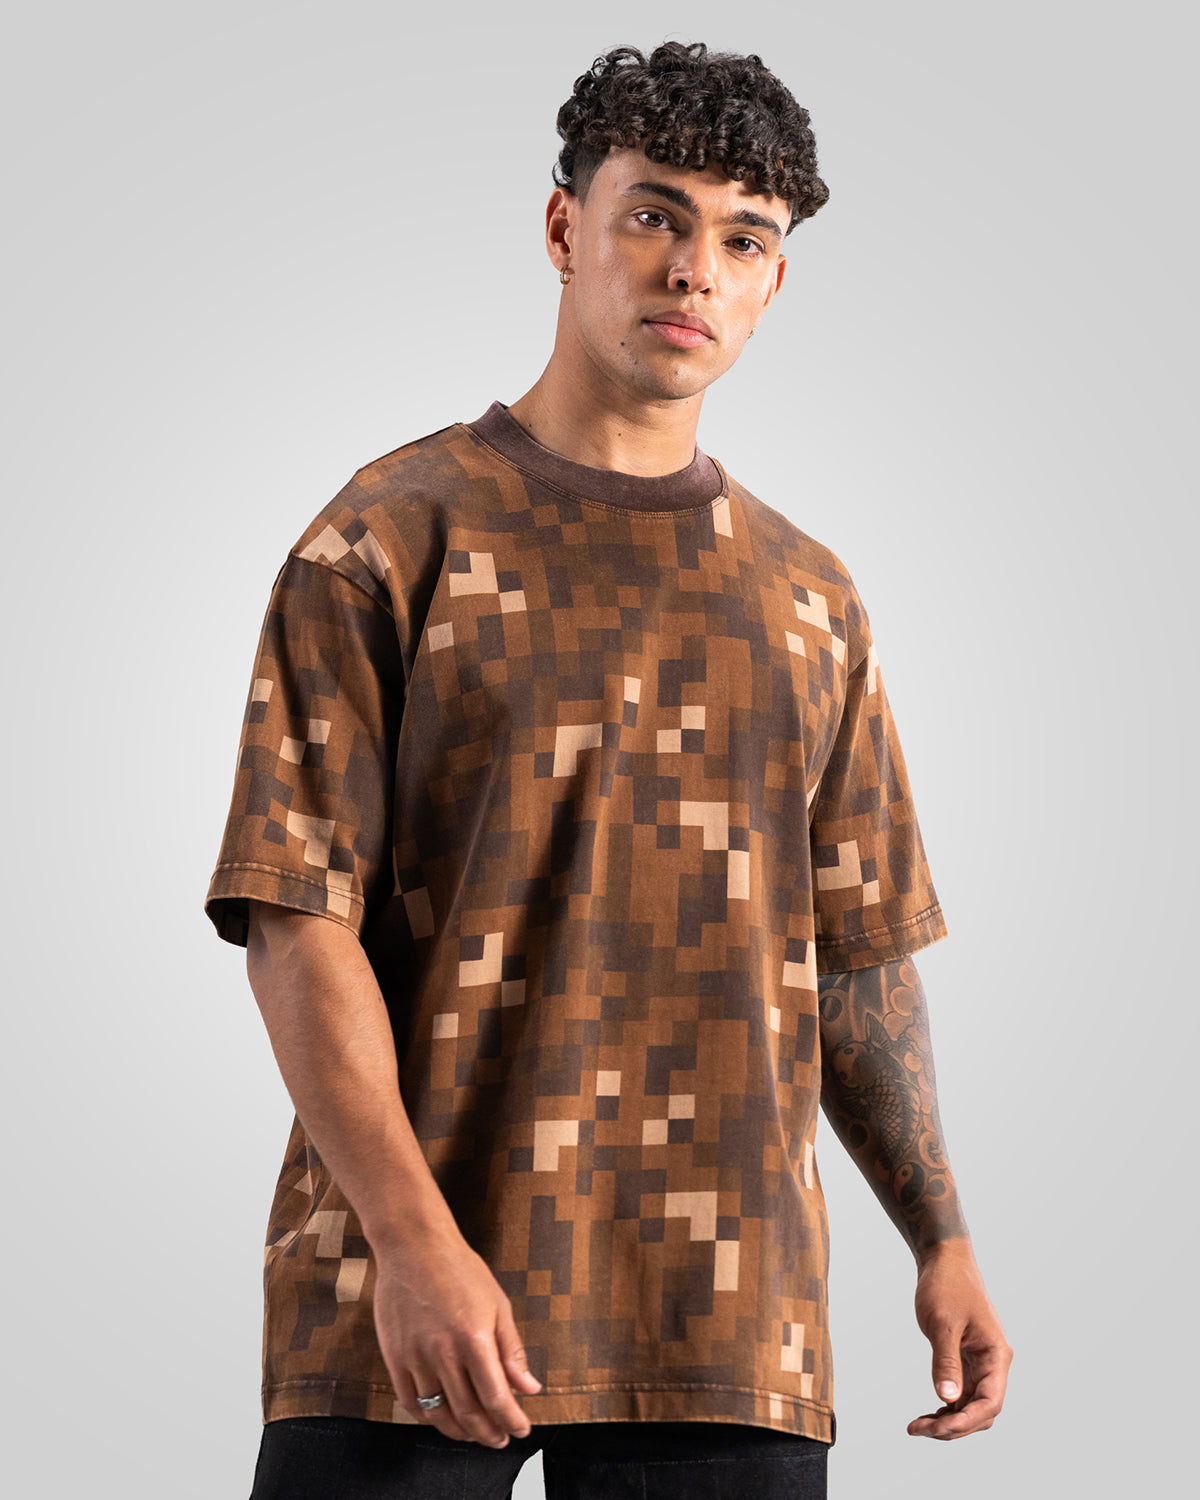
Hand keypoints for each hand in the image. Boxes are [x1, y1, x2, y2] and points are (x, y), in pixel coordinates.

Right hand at [371, 1225, 542, 1447]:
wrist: (413, 1246)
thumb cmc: (459, 1269)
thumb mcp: (497, 1303)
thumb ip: (512, 1350)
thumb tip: (529, 1388)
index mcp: (474, 1338)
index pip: (496, 1398)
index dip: (511, 1420)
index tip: (522, 1429)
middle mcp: (443, 1353)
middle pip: (468, 1413)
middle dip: (489, 1433)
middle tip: (501, 1439)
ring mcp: (415, 1357)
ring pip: (439, 1414)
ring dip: (460, 1431)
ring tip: (475, 1433)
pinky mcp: (394, 1357)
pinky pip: (411, 1403)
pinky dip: (429, 1419)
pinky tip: (443, 1418)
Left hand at [908, 1238, 1011, 1439]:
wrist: (943, 1259)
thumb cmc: (946, 1285)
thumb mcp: (943, 1323)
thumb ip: (946, 1361)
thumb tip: (947, 1398)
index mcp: (996, 1355)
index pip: (990, 1403)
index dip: (965, 1422)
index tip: (938, 1429)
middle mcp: (993, 1363)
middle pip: (982, 1412)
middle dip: (954, 1427)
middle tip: (918, 1429)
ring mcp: (980, 1363)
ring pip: (971, 1406)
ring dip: (948, 1421)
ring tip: (917, 1426)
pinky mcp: (966, 1360)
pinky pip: (961, 1394)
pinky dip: (946, 1407)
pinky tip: (926, 1414)